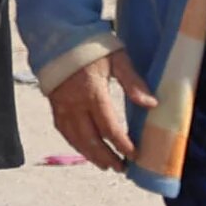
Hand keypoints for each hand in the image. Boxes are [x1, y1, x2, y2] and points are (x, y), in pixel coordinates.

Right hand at [47, 49, 156, 171]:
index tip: (134, 155)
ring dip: (90, 155)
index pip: (109, 126)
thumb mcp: (117, 58)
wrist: (59, 37)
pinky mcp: (54, 105)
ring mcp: (62, 106)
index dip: (122, 144)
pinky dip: (75, 143)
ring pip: (75, 138)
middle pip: (91, 139)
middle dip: (106, 157)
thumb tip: (151, 104)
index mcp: (92, 92)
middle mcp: (75, 103)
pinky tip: (84, 148)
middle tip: (121, 168)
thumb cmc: (91, 46)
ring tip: (105, 165)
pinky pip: (63, 130)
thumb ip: (133, 82)